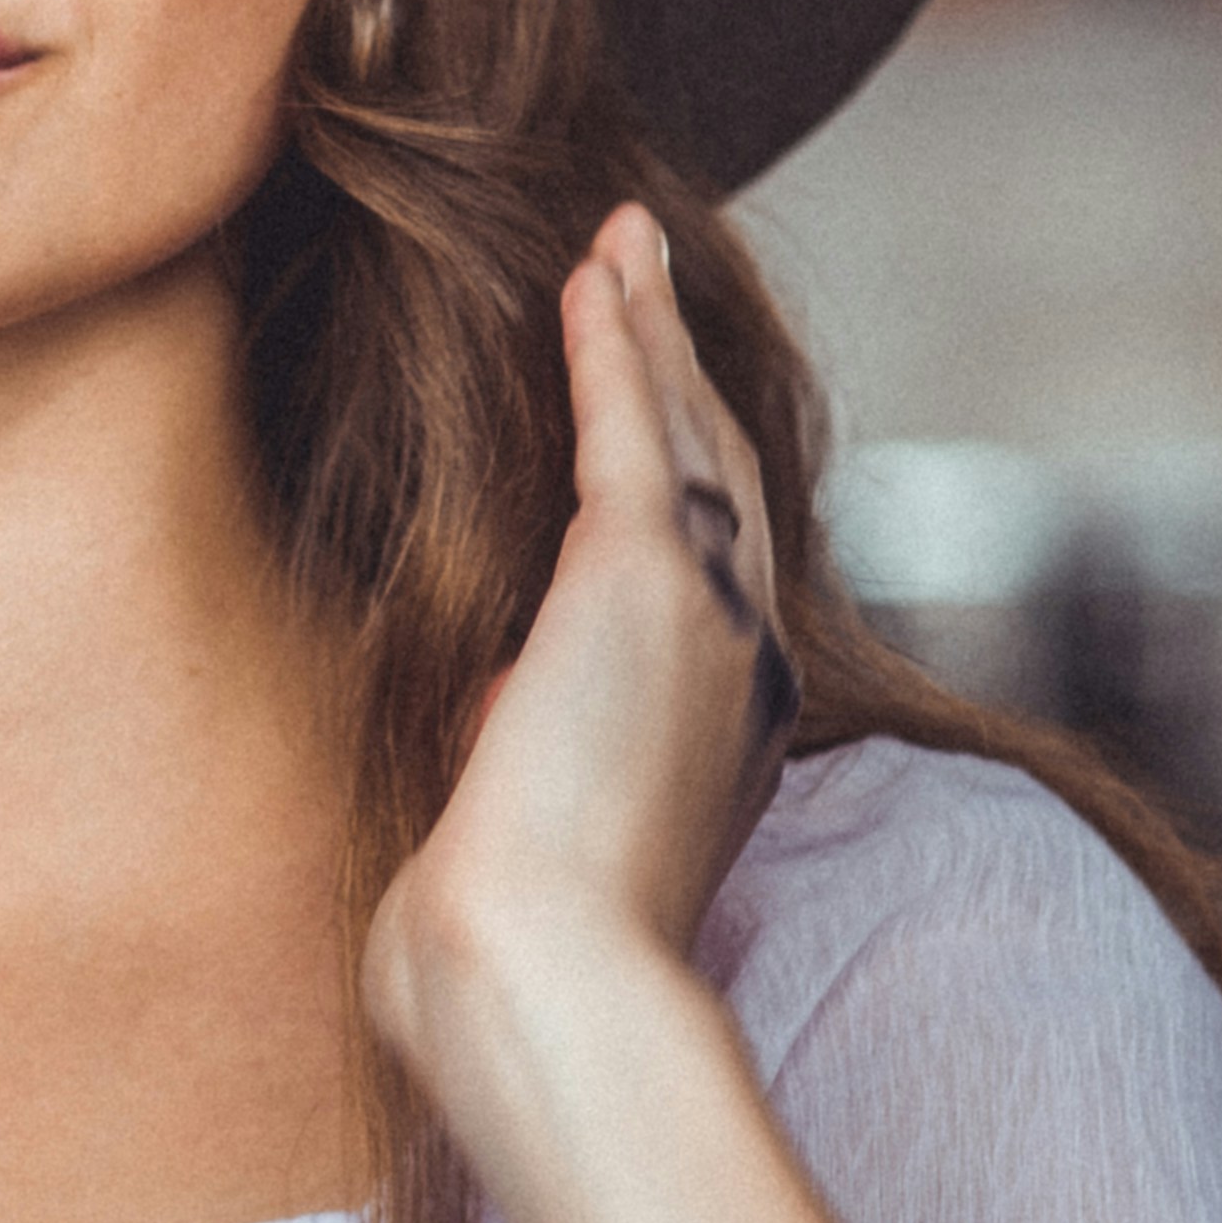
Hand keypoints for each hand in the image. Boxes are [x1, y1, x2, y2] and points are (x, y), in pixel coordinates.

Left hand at [361, 204, 795, 1087]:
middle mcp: (735, 666)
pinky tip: (596, 273)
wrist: (542, 978)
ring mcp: (700, 614)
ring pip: (684, 432)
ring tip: (623, 244)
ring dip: (650, 329)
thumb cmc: (511, 962)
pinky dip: (614, 341)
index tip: (655, 416)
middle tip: (648, 278)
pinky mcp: (640, 573)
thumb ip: (516, 774)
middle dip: (682, 372)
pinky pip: (629, 425)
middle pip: (717, 478)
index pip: (705, 579)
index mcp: (716, 741)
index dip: (684, 481)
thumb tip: (486, 719)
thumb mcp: (523, 847)